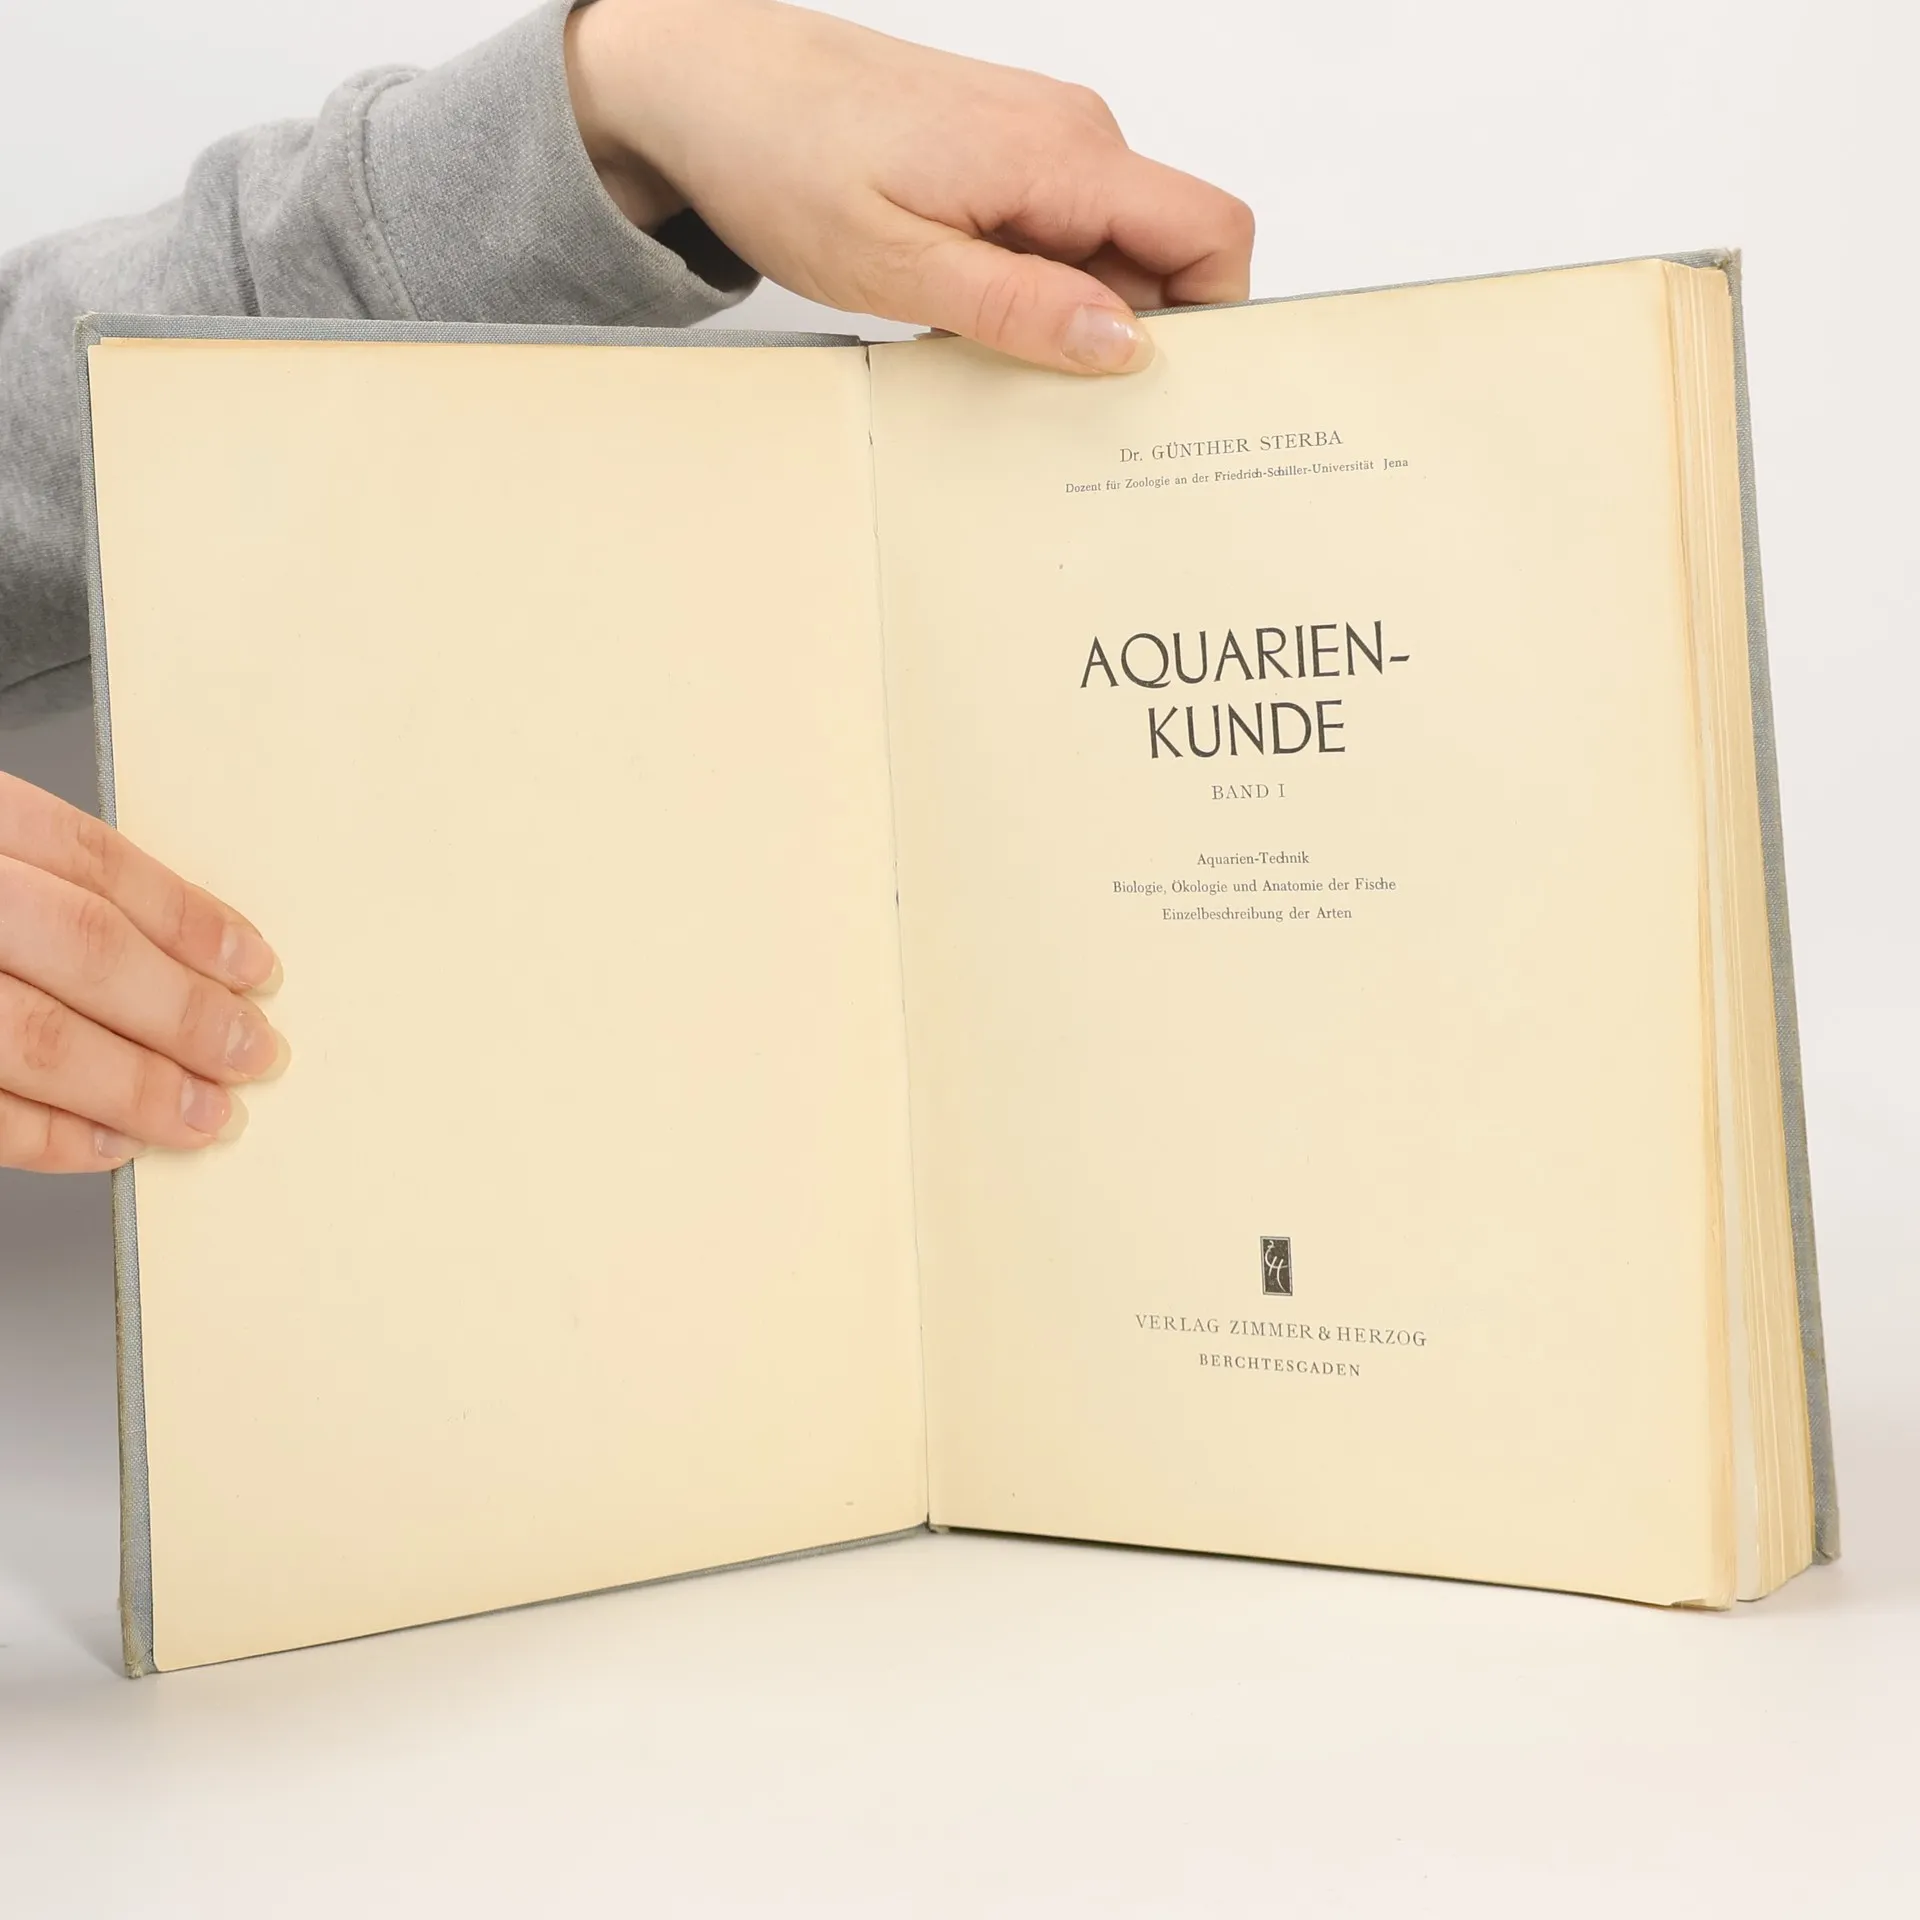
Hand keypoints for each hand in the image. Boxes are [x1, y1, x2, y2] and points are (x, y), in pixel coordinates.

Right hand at [0, 773, 284, 1171]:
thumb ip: (47, 888)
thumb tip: (180, 955)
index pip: (92, 861)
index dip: (189, 920)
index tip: (258, 969)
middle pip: (84, 945)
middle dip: (185, 1010)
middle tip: (256, 1053)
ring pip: (36, 1036)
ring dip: (137, 1085)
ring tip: (208, 1115)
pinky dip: (52, 1135)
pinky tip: (113, 1143)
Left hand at [566, 0, 1253, 373]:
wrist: (710, 83)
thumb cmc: (785, 160)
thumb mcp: (901, 268)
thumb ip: (1022, 309)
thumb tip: (1126, 344)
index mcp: (1061, 155)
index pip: (1211, 232)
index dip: (1212, 319)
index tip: (1164, 391)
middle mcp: (1070, 135)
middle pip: (1166, 253)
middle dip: (1131, 335)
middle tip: (1051, 399)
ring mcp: (1040, 140)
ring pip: (1111, 249)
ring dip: (1071, 315)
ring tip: (984, 349)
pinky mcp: (1005, 155)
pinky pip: (1061, 232)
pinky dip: (1034, 286)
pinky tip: (967, 315)